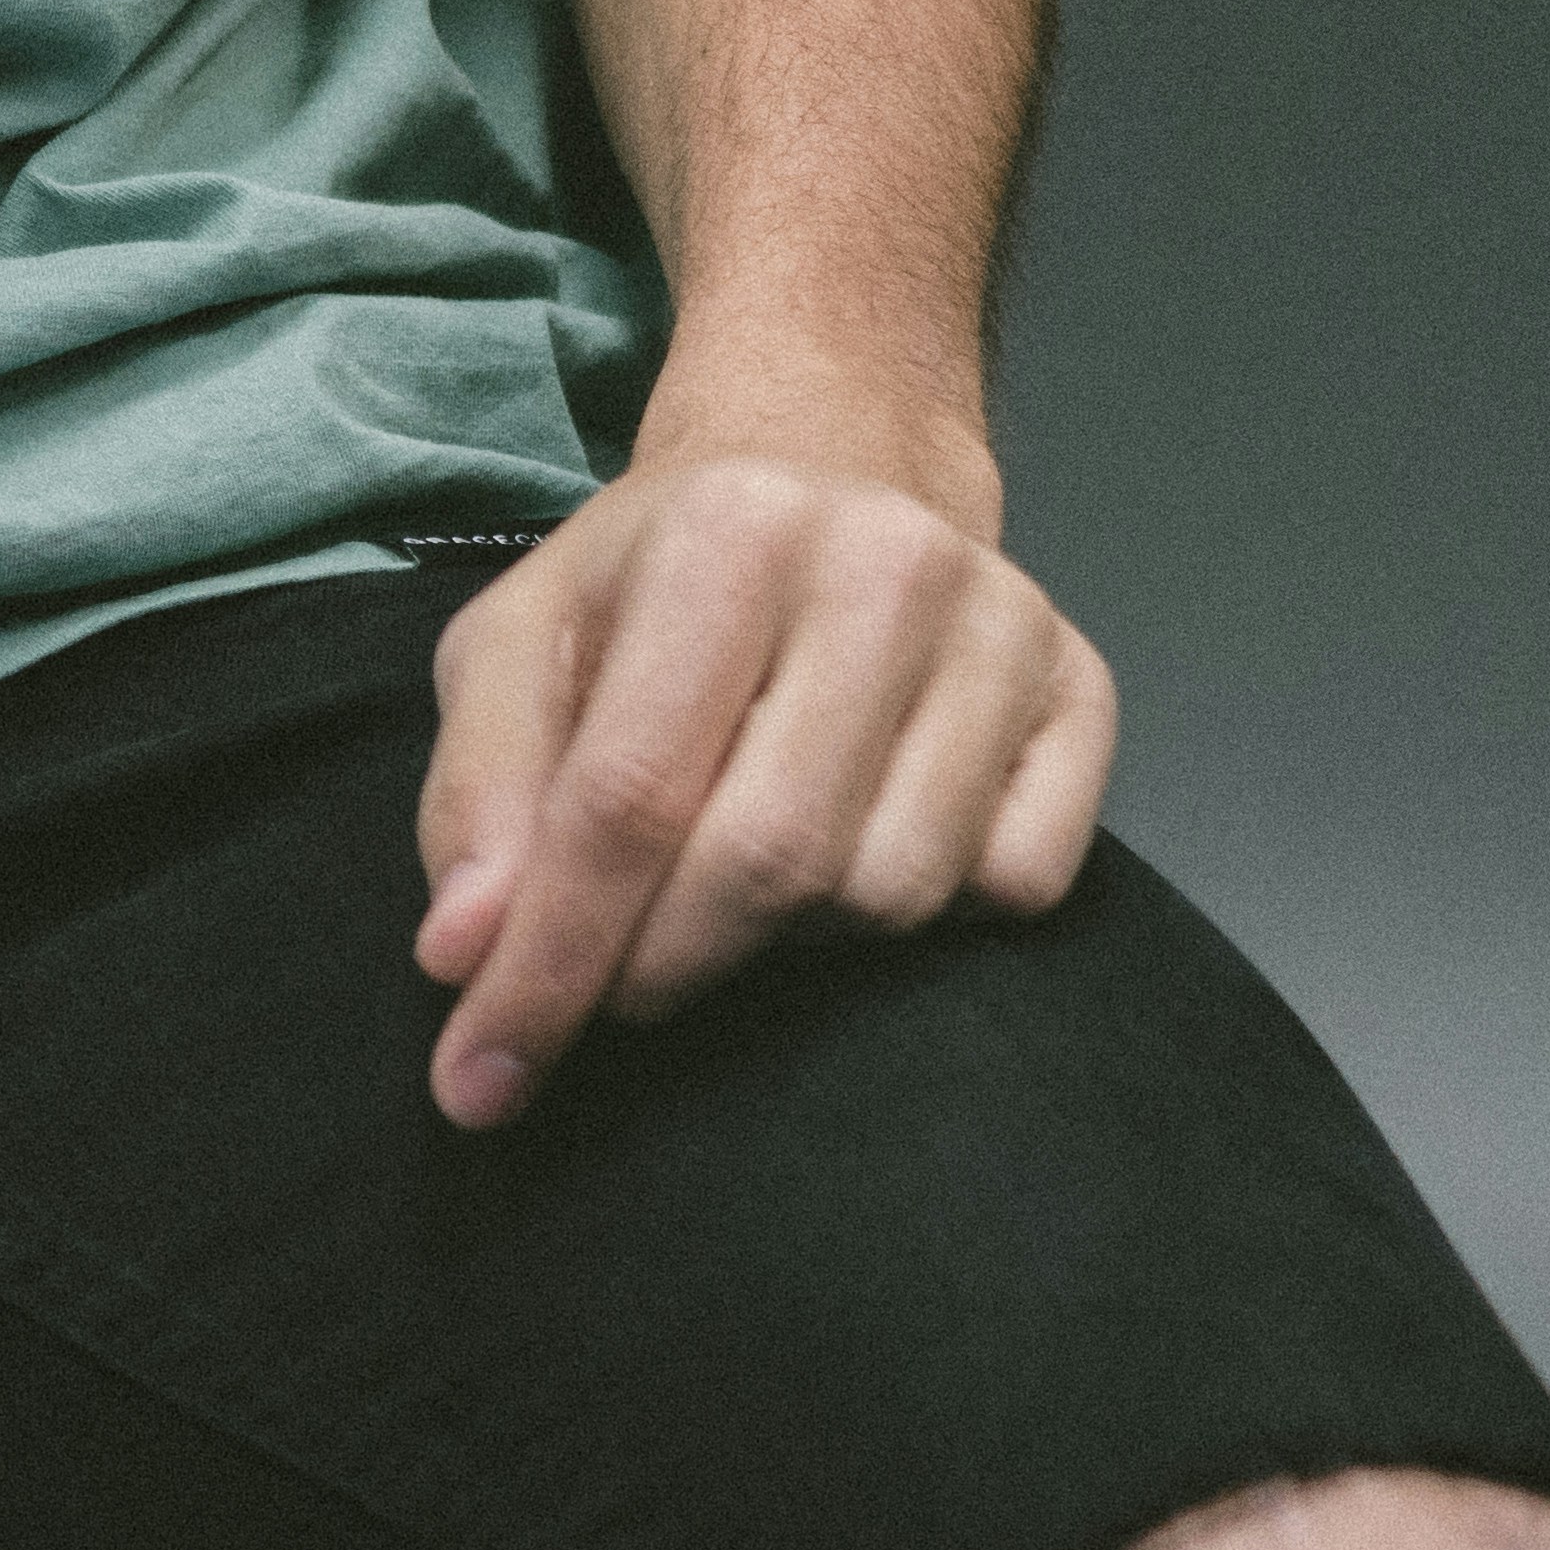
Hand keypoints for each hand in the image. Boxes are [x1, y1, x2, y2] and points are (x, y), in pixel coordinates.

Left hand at [405, 415, 1116, 1125]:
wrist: (836, 467)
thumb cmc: (657, 584)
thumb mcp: (517, 647)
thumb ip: (475, 798)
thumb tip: (465, 956)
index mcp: (728, 530)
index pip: (629, 800)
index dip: (549, 965)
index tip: (483, 1082)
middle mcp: (888, 564)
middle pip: (768, 864)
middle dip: (662, 968)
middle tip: (615, 983)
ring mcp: (1006, 628)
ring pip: (891, 894)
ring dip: (792, 941)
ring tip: (741, 875)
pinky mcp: (1085, 693)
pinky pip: (1012, 889)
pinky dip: (929, 918)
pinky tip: (863, 846)